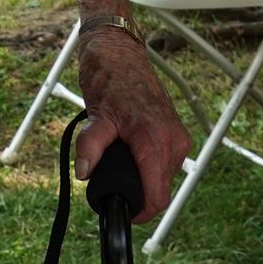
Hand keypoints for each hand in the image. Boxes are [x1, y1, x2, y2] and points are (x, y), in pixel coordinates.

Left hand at [73, 28, 190, 221]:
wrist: (121, 51)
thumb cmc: (109, 79)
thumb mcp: (96, 115)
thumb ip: (90, 146)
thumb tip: (84, 174)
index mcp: (157, 141)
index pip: (158, 196)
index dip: (141, 211)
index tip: (122, 212)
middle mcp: (175, 142)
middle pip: (160, 189)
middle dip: (136, 191)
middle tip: (108, 178)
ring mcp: (178, 137)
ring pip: (162, 177)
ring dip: (142, 177)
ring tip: (117, 161)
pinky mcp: (176, 133)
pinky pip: (164, 162)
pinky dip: (148, 165)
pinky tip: (129, 153)